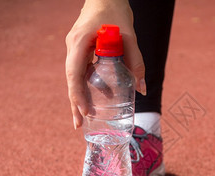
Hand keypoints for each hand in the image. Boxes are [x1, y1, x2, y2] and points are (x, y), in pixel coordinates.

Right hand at [65, 0, 145, 128]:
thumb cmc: (115, 11)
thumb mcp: (129, 36)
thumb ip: (136, 62)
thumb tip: (143, 90)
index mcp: (80, 41)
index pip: (74, 72)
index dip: (78, 94)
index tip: (85, 112)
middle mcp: (73, 46)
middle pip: (71, 80)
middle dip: (75, 103)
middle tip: (78, 125)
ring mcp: (75, 48)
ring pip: (74, 78)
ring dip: (78, 98)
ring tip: (83, 118)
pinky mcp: (81, 50)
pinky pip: (80, 72)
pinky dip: (85, 87)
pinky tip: (93, 99)